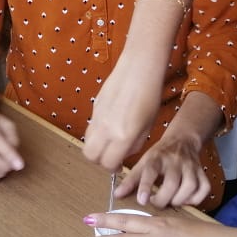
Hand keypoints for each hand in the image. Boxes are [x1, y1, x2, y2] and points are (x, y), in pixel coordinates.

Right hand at [84, 56, 165, 173]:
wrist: (139, 68)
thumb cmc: (149, 95)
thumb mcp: (148, 126)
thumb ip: (134, 144)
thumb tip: (124, 152)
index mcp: (123, 136)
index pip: (108, 164)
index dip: (114, 168)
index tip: (119, 165)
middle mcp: (106, 129)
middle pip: (90, 156)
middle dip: (99, 160)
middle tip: (111, 155)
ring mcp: (97, 117)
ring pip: (87, 141)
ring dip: (96, 146)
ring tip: (110, 141)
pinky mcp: (94, 106)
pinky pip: (90, 126)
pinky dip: (96, 131)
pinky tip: (110, 123)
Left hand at [116, 131, 208, 209]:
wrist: (182, 140)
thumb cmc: (159, 156)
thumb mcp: (143, 163)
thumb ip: (131, 180)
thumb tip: (116, 196)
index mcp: (156, 157)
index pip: (150, 171)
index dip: (146, 186)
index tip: (141, 200)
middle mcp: (175, 161)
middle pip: (171, 183)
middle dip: (163, 199)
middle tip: (156, 203)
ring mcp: (190, 166)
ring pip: (189, 186)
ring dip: (179, 200)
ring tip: (171, 202)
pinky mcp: (202, 172)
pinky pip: (204, 188)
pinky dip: (196, 198)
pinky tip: (186, 200)